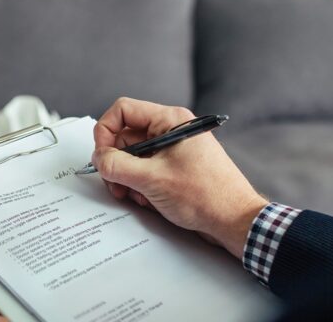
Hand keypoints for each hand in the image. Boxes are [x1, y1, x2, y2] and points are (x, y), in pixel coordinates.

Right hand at [92, 97, 267, 258]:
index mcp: (169, 121)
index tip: (101, 155)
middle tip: (113, 183)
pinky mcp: (173, 167)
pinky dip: (139, 184)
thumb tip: (97, 158)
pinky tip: (147, 200)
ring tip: (133, 195)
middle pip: (125, 136)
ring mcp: (172, 150)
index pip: (123, 110)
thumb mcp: (151, 179)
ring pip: (133, 155)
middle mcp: (170, 130)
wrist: (234, 221)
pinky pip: (144, 169)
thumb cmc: (206, 196)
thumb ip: (117, 165)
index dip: (106, 131)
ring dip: (126, 177)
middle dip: (115, 162)